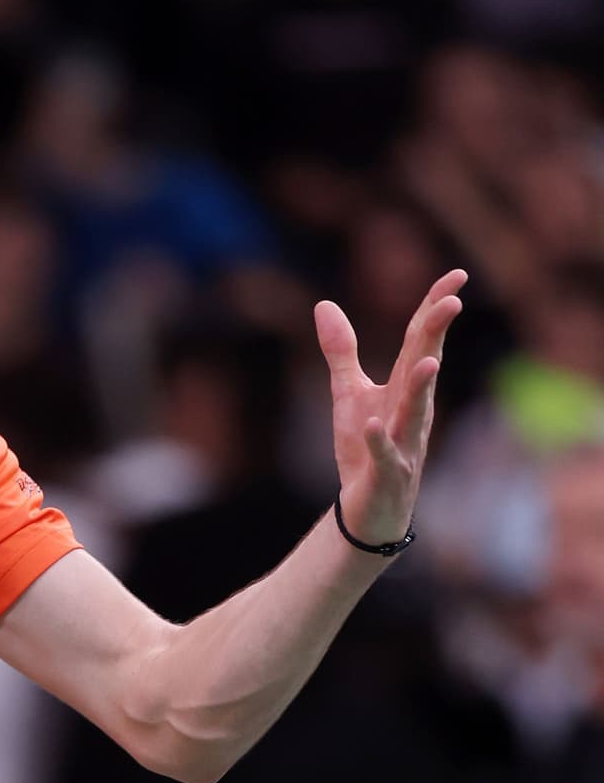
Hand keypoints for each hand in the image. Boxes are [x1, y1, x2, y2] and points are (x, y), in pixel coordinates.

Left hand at [315, 270, 466, 545]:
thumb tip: (324, 304)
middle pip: (424, 366)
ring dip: (422, 387)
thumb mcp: (348, 393)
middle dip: (436, 335)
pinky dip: (380, 441)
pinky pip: (385, 455)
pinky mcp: (387, 474)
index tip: (457, 274)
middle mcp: (411, 410)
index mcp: (404, 387)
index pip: (422, 341)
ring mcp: (404, 443)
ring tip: (429, 360)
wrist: (369, 509)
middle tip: (453, 300)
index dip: (435, 308)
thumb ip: (341, 350)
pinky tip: (374, 424)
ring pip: (415, 412)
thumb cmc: (366, 448)